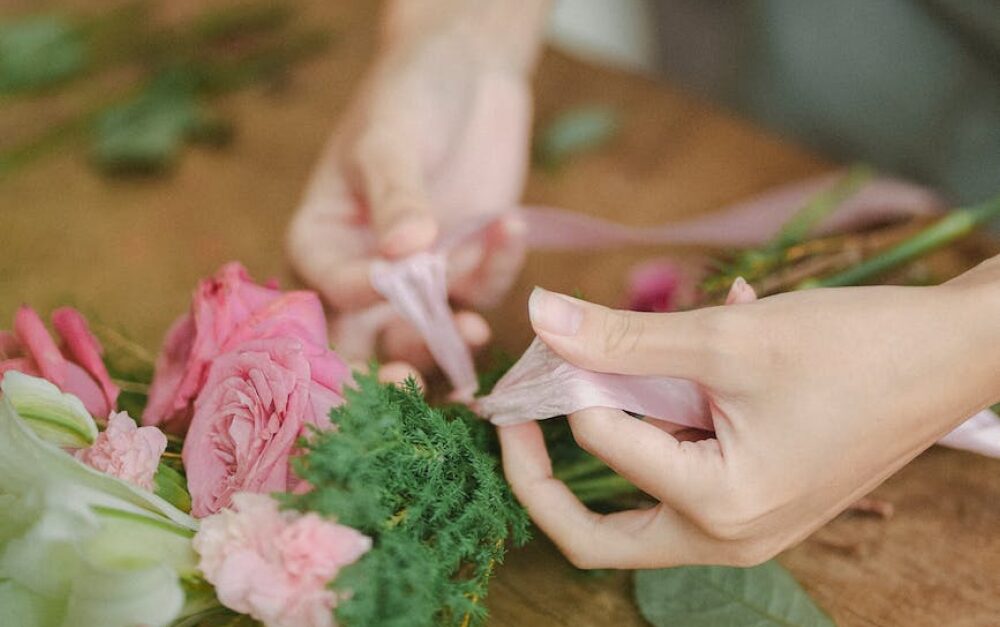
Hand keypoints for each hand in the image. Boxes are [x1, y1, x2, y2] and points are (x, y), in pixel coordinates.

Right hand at [288, 1, 545, 371]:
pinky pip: (481, 293)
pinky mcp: (467, 271)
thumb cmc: (408, 95)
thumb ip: (395, 196)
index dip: (357, 296)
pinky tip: (510, 227)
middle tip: (409, 383)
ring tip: (473, 329)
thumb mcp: (391, 138)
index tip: (389, 283)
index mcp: (321, 242)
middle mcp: (363, 272)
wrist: (467, 71)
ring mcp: (420, 278)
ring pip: (427, 336)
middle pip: (367, 341)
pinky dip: (497, 272)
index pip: (328, 289)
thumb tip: (404, 253)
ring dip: (447, 341)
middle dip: (388, 367)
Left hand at [499, 262, 999, 568]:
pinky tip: (693, 352)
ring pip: (637, 504)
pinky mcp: (757, 500)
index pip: (601, 448)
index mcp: (719, 508)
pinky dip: (666, 424)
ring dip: (611, 439)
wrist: (954, 354)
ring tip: (610, 368)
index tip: (559, 335)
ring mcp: (745, 526)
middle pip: (596, 534)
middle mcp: (728, 537)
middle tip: (519, 416)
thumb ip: (623, 336)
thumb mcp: (727, 337)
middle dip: (544, 476)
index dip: (568, 385)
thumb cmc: (855, 348)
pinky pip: (684, 474)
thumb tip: (540, 315)